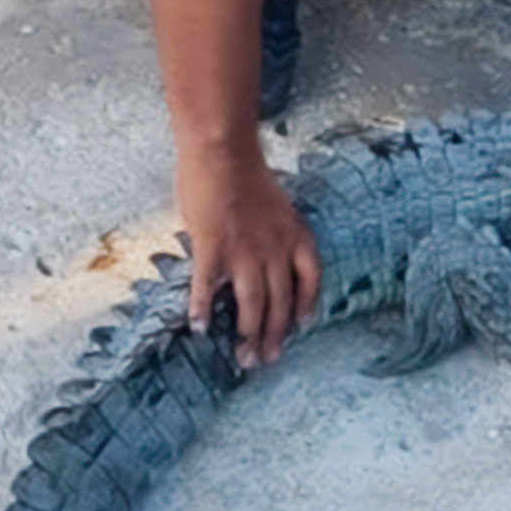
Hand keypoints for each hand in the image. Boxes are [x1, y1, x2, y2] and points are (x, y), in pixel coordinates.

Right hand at [180, 156, 321, 367]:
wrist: (225, 152)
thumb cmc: (247, 174)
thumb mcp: (276, 207)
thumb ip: (274, 236)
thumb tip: (264, 260)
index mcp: (296, 234)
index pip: (311, 278)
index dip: (307, 304)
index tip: (302, 324)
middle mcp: (277, 247)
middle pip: (281, 301)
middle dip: (274, 334)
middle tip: (266, 359)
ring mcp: (246, 251)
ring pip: (252, 303)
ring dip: (248, 333)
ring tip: (244, 356)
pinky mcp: (214, 249)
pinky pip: (210, 288)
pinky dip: (204, 309)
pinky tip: (199, 328)